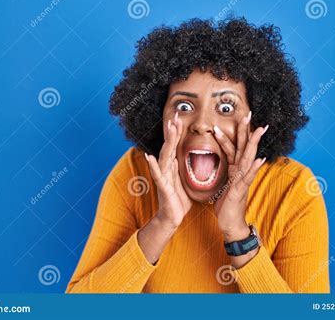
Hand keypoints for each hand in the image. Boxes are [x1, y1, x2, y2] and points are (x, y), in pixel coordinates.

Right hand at [145, 112, 192, 228]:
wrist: (173, 217)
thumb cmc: (179, 199)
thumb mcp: (185, 179)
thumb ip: (183, 166)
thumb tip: (184, 153)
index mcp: (172, 166)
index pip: (174, 145)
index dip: (177, 132)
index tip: (180, 117)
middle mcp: (166, 169)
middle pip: (169, 147)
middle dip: (172, 131)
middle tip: (175, 116)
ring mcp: (163, 177)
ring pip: (164, 156)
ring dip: (167, 142)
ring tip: (169, 129)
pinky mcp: (163, 188)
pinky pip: (158, 175)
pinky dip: (153, 165)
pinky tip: (149, 156)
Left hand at [212, 111, 267, 239]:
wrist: (230, 224)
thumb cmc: (227, 205)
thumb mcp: (225, 184)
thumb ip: (228, 172)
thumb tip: (227, 162)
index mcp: (236, 170)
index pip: (235, 147)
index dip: (233, 133)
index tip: (235, 117)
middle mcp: (241, 172)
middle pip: (244, 148)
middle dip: (246, 131)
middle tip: (249, 113)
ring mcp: (242, 181)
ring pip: (248, 159)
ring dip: (253, 144)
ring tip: (258, 130)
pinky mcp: (240, 191)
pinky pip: (247, 177)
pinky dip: (254, 168)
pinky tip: (260, 160)